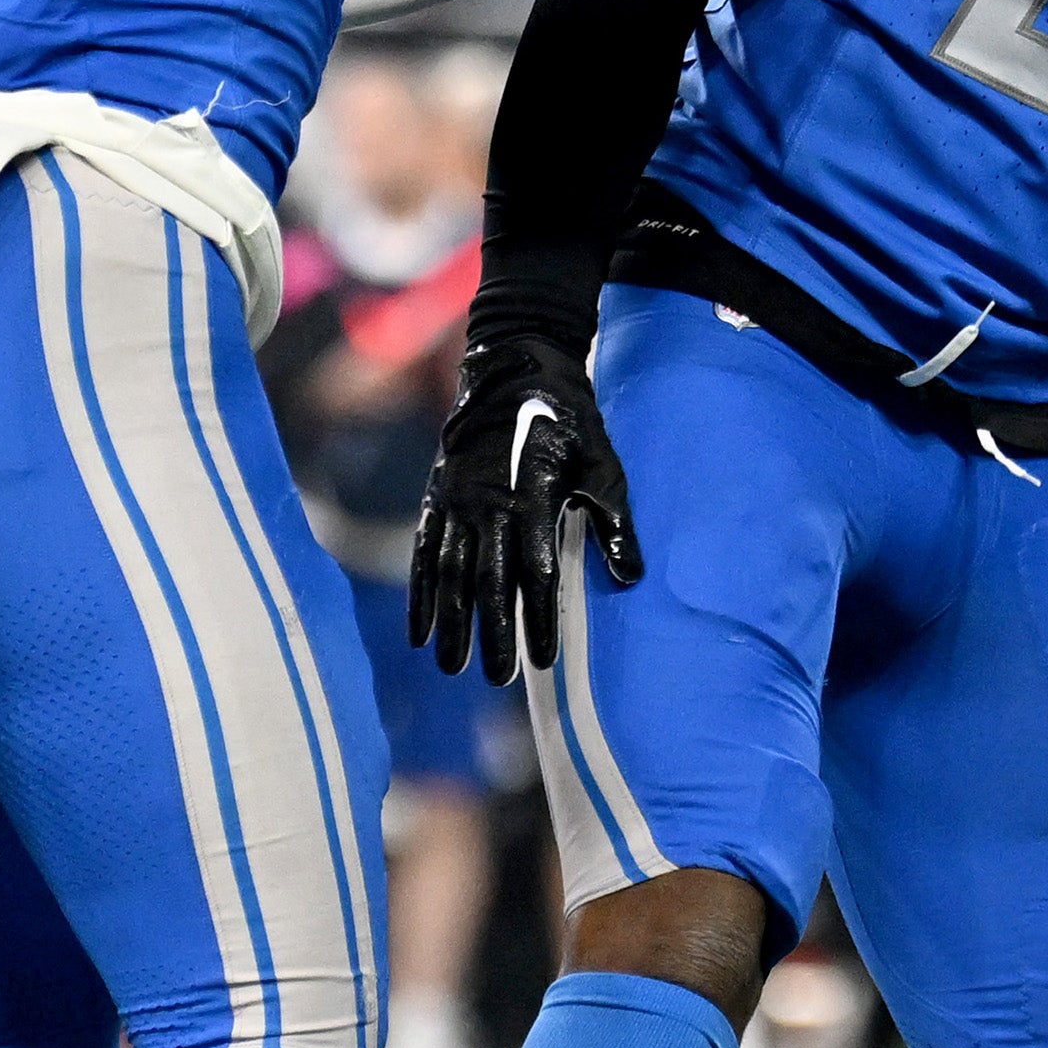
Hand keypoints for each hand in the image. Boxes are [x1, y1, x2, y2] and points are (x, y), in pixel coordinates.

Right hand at [409, 331, 642, 684]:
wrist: (516, 369)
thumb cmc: (570, 422)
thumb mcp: (603, 465)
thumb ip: (613, 520)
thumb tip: (630, 576)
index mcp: (533, 495)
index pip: (536, 571)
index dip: (540, 617)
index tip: (545, 659)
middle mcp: (489, 501)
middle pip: (488, 579)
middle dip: (493, 632)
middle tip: (499, 679)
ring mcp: (458, 499)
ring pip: (450, 571)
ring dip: (450, 622)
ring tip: (453, 667)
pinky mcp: (438, 497)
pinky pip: (425, 553)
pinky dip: (419, 594)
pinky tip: (418, 633)